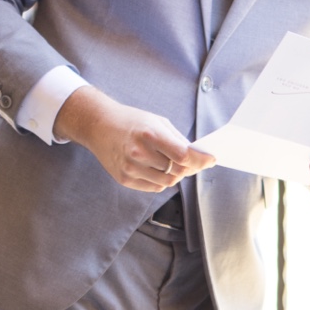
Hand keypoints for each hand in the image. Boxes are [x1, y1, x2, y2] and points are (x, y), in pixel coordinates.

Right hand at [55, 86, 214, 191]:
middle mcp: (139, 153)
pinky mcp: (124, 179)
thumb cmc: (131, 121)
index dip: (201, 160)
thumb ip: (178, 140)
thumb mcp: (157, 122)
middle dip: (190, 169)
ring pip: (167, 183)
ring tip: (173, 164)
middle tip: (194, 163)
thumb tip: (197, 157)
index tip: (211, 160)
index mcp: (150, 135)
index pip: (183, 156)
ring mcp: (130, 168)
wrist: (99, 125)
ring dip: (176, 175)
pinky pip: (154, 187)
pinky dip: (162, 180)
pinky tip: (157, 168)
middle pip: (177, 172)